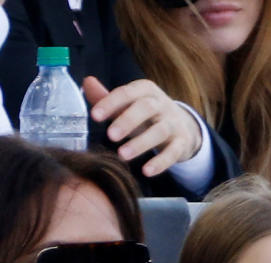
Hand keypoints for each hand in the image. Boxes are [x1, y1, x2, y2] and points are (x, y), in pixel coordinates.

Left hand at [82, 76, 203, 177]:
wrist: (183, 126)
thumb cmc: (146, 115)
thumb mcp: (129, 104)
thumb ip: (107, 97)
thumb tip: (87, 82)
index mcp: (146, 90)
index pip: (127, 93)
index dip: (111, 103)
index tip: (95, 116)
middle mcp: (162, 104)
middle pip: (146, 108)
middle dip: (128, 121)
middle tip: (110, 136)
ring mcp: (174, 123)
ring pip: (160, 131)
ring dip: (141, 143)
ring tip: (122, 155)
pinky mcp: (182, 143)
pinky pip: (173, 152)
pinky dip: (161, 162)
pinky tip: (147, 171)